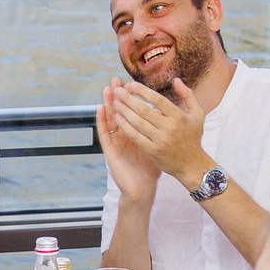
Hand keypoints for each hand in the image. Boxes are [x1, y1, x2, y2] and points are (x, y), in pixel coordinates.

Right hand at [94, 91, 161, 205]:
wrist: (143, 189)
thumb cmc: (152, 168)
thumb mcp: (158, 145)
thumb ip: (161, 130)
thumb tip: (169, 115)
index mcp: (136, 133)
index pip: (131, 111)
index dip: (131, 98)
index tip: (131, 82)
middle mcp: (123, 136)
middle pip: (119, 112)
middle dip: (118, 96)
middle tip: (116, 80)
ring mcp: (115, 143)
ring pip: (110, 120)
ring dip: (107, 104)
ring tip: (107, 89)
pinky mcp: (110, 151)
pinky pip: (104, 134)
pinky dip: (101, 121)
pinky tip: (100, 109)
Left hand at [103, 75, 211, 187]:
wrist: (192, 165)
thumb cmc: (193, 137)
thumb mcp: (197, 114)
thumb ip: (188, 95)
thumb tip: (176, 80)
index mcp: (179, 116)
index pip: (158, 100)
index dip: (143, 91)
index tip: (131, 85)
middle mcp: (170, 127)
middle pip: (145, 110)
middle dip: (129, 98)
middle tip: (118, 90)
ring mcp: (160, 140)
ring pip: (138, 123)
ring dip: (125, 111)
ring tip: (115, 103)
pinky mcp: (153, 151)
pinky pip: (136, 136)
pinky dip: (126, 127)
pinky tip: (118, 119)